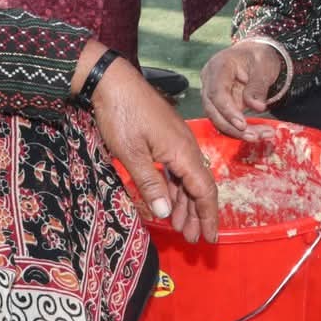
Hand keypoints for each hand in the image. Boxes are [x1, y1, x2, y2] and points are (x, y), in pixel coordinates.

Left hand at [84, 46, 220, 242]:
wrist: (111, 81)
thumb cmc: (121, 116)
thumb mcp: (132, 154)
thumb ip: (150, 184)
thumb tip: (165, 214)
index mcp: (183, 152)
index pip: (204, 191)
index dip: (208, 216)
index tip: (209, 238)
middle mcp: (186, 147)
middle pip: (198, 186)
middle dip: (196, 214)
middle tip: (190, 238)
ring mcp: (176, 141)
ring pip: (186, 178)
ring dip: (184, 203)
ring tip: (179, 225)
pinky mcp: (165, 137)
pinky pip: (176, 168)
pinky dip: (173, 187)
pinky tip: (166, 200)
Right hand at [200, 42, 280, 140]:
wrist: (255, 57)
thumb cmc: (258, 57)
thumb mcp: (263, 65)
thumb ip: (258, 85)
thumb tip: (257, 107)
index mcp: (218, 66)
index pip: (216, 92)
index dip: (228, 111)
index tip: (243, 125)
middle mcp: (210, 81)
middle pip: (213, 109)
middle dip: (233, 127)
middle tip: (255, 136)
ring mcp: (212, 95)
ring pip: (218, 119)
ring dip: (237, 132)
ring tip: (260, 136)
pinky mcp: (219, 106)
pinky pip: (226, 121)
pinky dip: (240, 130)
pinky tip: (257, 134)